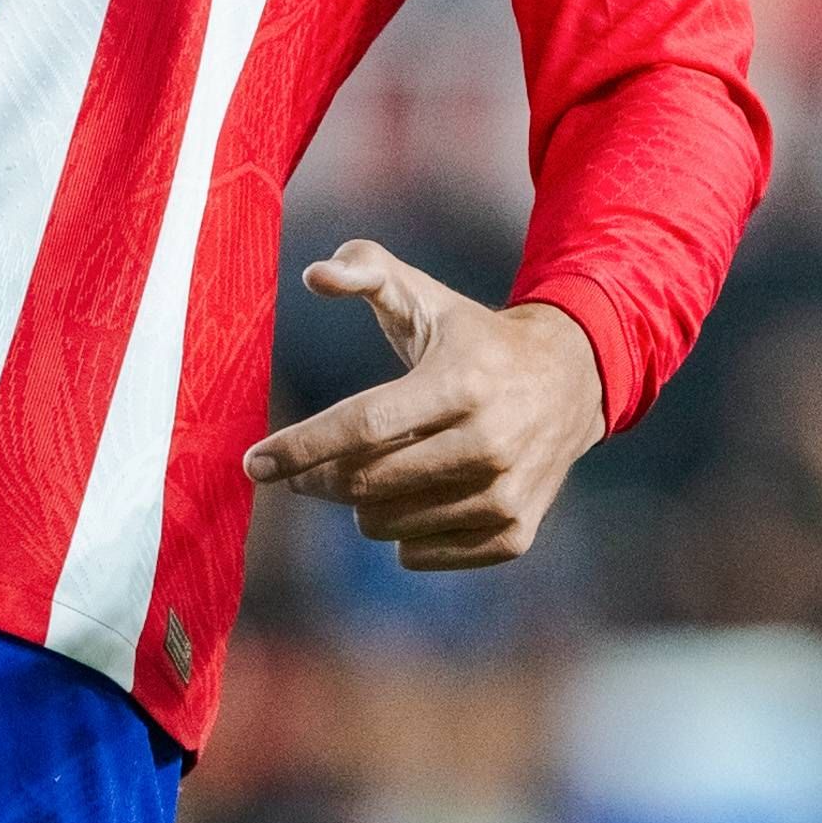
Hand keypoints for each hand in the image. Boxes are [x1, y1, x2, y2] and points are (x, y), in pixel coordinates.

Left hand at [242, 239, 603, 569]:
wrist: (569, 381)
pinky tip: (413, 497)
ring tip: (377, 468)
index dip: (301, 446)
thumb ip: (364, 268)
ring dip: (360, 503)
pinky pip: (418, 554)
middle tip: (300, 467)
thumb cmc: (473, 337)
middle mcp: (488, 444)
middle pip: (366, 482)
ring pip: (386, 525)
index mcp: (460, 384)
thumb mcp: (424, 295)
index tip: (252, 464)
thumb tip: (314, 275)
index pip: (364, 425)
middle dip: (316, 477)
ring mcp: (505, 495)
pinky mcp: (515, 534)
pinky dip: (399, 532)